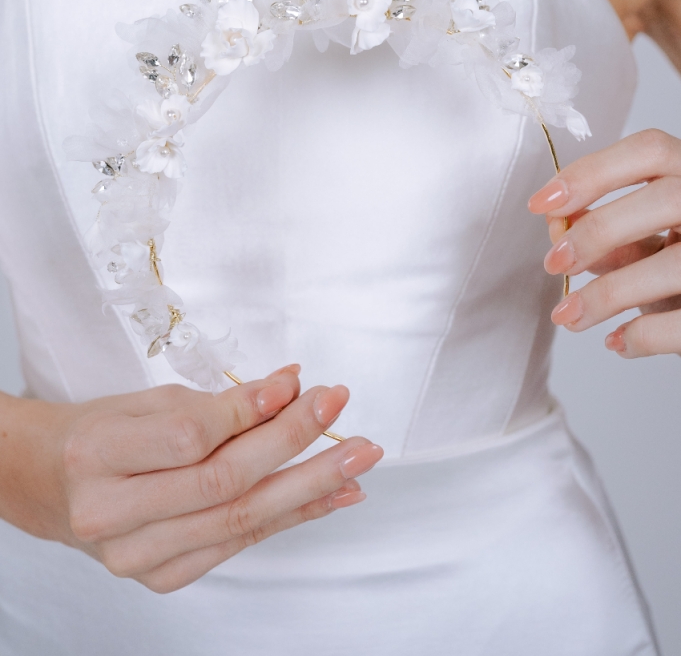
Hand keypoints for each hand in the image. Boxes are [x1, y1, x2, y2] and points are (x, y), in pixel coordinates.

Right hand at [0, 367, 382, 592]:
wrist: (50, 486)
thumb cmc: (100, 434)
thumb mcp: (148, 401)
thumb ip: (218, 402)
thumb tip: (289, 387)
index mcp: (99, 456)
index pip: (191, 436)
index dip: (251, 411)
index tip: (300, 384)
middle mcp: (113, 516)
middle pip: (224, 483)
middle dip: (295, 444)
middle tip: (342, 411)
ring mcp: (138, 558)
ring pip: (241, 519)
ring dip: (310, 486)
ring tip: (358, 459)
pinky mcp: (164, 578)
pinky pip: (240, 543)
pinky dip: (292, 516)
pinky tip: (332, 495)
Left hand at [528, 129, 680, 357]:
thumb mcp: (654, 242)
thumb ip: (614, 233)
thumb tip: (559, 230)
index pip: (650, 151)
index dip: (591, 172)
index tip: (541, 204)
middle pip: (666, 198)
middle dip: (599, 230)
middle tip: (554, 262)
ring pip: (675, 264)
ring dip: (607, 293)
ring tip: (567, 315)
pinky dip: (644, 335)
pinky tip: (616, 341)